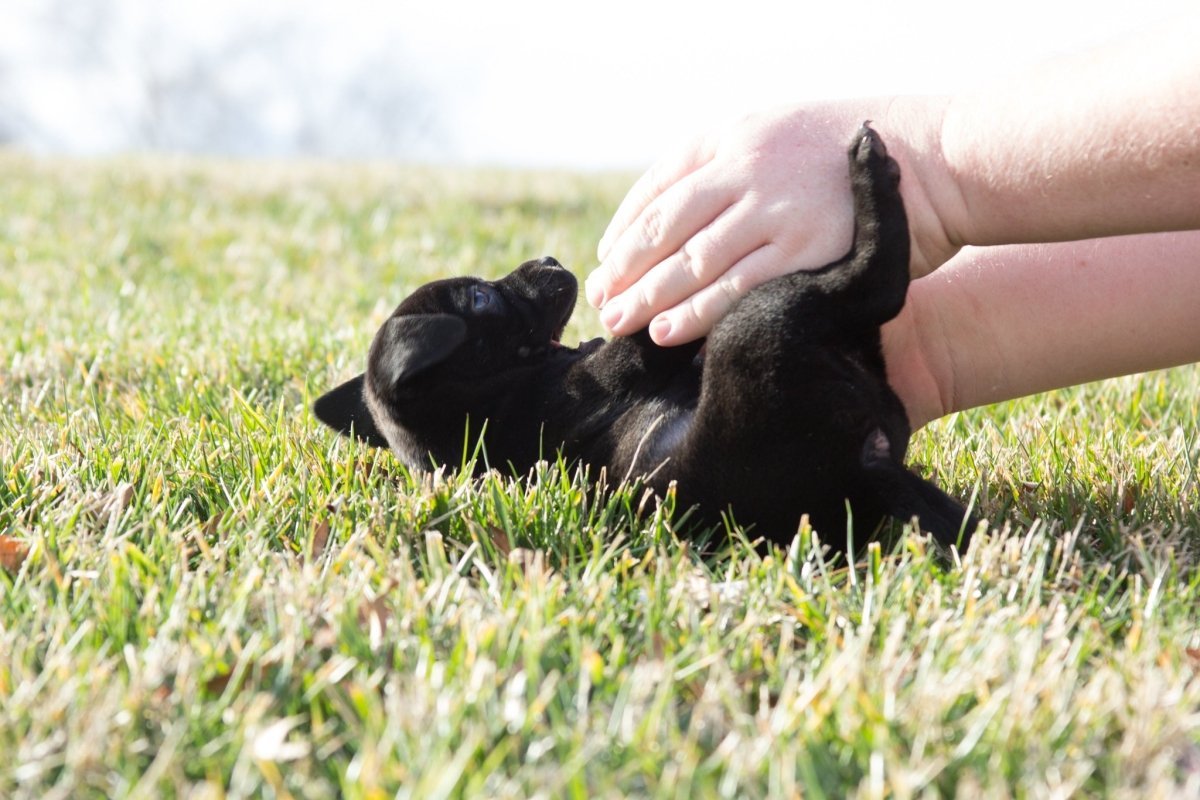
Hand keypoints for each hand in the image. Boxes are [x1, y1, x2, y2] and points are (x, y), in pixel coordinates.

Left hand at [587, 100, 955, 345]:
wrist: (934, 159)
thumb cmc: (857, 156)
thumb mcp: (785, 137)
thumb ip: (735, 169)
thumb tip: (682, 216)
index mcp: (735, 134)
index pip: (660, 183)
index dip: (626, 226)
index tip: (606, 259)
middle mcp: (745, 163)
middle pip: (664, 224)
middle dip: (625, 268)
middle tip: (600, 300)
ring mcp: (774, 206)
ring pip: (691, 260)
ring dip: (648, 296)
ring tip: (620, 322)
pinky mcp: (804, 248)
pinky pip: (736, 287)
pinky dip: (697, 312)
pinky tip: (667, 332)